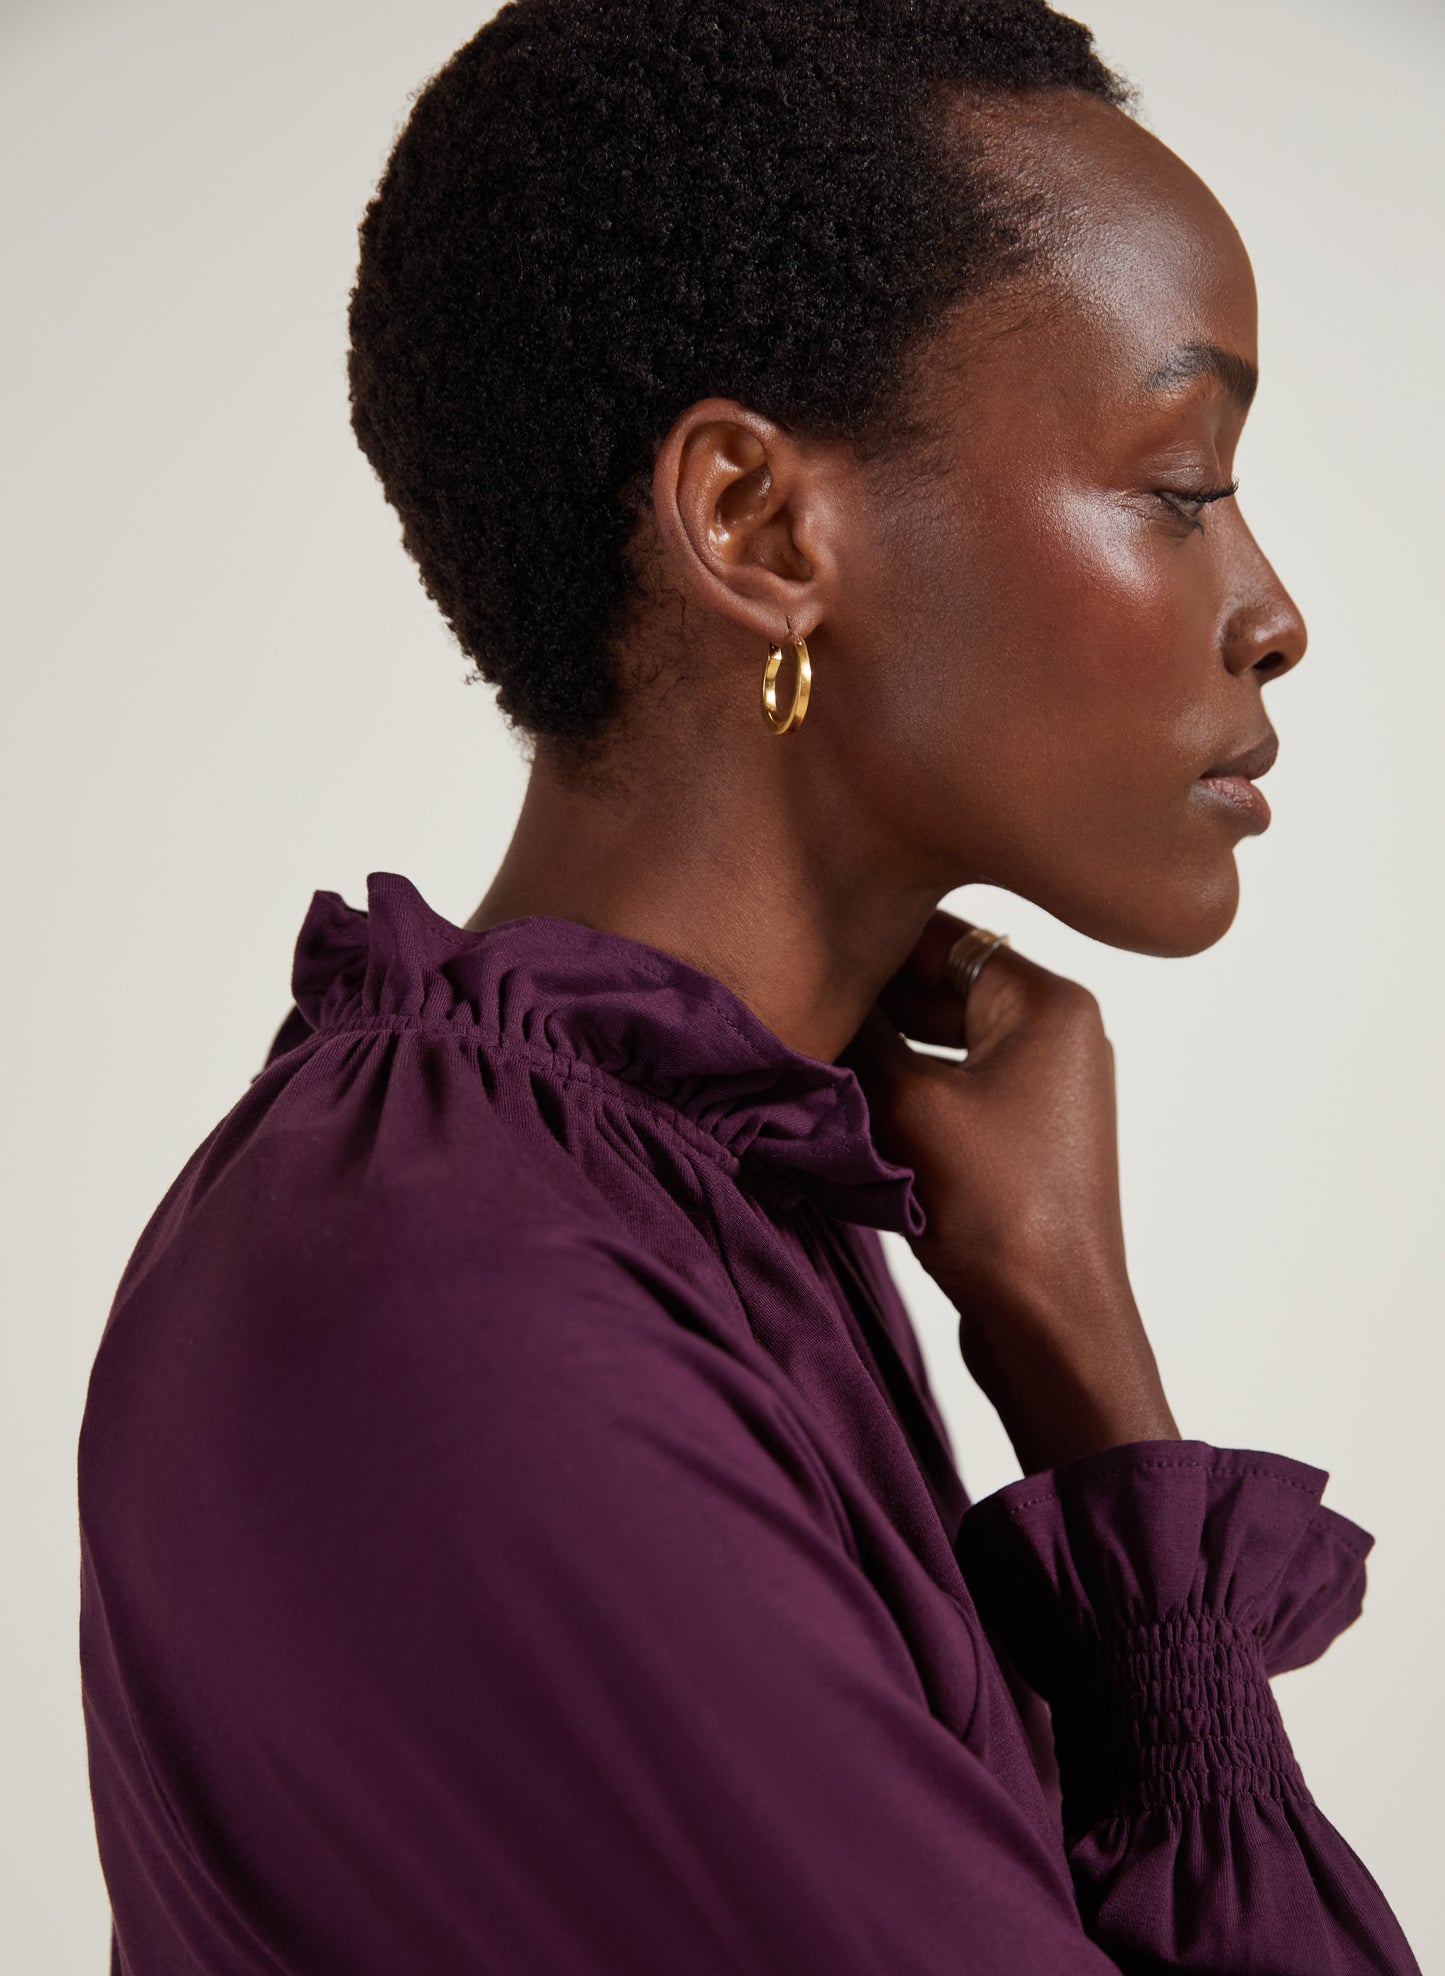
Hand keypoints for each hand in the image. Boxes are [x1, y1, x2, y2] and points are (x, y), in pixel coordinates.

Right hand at [842, 910, 1179, 1475]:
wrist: (1051, 1326)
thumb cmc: (998, 1210)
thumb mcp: (907, 1105)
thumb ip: (859, 1036)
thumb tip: (810, 987)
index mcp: (1048, 1004)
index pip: (944, 936)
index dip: (869, 937)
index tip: (801, 942)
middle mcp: (1057, 1035)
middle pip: (941, 986)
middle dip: (870, 996)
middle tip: (795, 1000)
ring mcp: (1042, 1090)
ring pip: (939, 1041)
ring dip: (879, 1049)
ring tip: (812, 1051)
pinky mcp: (1021, 1140)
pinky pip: (949, 1089)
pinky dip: (900, 1091)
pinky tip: (843, 1104)